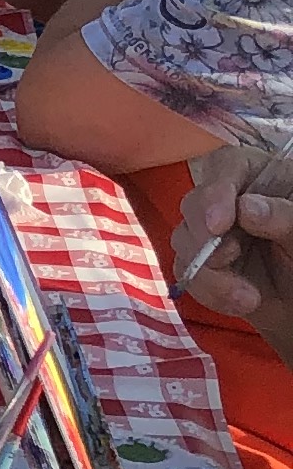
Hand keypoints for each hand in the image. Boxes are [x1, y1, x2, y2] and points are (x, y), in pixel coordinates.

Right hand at [174, 145, 292, 360]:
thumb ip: (286, 217)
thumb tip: (246, 209)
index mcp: (265, 178)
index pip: (227, 165)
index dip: (216, 190)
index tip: (219, 223)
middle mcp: (234, 201)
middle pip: (195, 202)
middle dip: (203, 235)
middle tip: (226, 258)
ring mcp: (215, 234)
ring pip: (184, 240)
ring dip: (209, 273)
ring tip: (248, 298)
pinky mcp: (205, 265)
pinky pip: (188, 273)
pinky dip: (209, 292)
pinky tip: (240, 303)